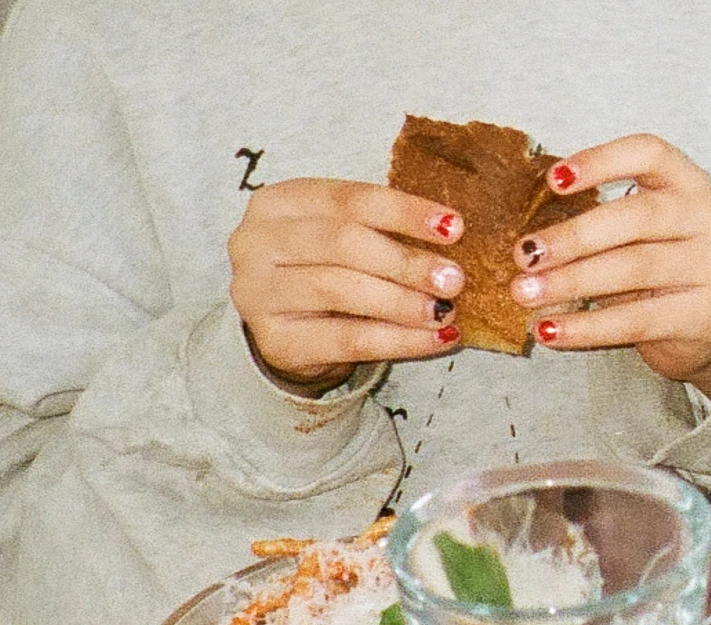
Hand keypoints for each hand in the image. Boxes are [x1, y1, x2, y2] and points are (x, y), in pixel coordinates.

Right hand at [228, 178, 467, 392]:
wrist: (286, 329)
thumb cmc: (325, 269)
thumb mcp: (344, 237)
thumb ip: (384, 230)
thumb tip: (453, 232)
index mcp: (278, 202)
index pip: (347, 199)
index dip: (404, 211)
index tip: (454, 227)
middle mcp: (255, 242)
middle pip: (340, 243)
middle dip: (405, 261)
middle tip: (453, 278)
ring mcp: (257, 292)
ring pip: (339, 290)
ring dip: (402, 302)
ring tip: (445, 311)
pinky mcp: (275, 340)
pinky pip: (347, 339)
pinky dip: (399, 339)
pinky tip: (437, 338)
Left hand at [510, 135, 710, 399]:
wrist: (702, 324)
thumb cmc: (654, 262)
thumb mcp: (634, 229)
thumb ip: (595, 220)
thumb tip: (525, 238)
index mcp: (687, 182)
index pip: (649, 154)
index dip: (601, 161)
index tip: (553, 180)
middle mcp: (708, 218)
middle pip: (637, 217)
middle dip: (574, 236)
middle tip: (525, 254)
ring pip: (634, 268)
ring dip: (572, 281)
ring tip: (526, 293)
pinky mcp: (704, 315)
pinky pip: (636, 320)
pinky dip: (587, 327)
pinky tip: (550, 330)